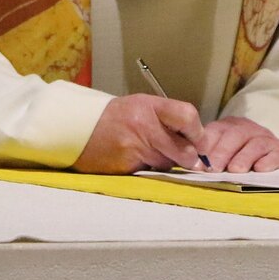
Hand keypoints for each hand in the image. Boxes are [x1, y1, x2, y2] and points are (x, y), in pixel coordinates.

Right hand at [73, 94, 205, 173]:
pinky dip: (149, 171)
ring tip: (152, 154)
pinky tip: (138, 161)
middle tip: (186, 158)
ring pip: (168, 164)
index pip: (188, 116)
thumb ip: (168, 121)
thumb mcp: (142, 107)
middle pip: (184, 150)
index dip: (199, 133)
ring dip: (167, 164)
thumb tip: (198, 143)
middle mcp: (144, 124)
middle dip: (189, 158)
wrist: (79, 128)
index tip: (199, 142)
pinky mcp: (126, 165)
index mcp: (151, 106)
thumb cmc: (116, 117)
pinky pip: (150, 173)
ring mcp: (134, 146)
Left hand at [198, 117, 278, 172]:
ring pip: (255, 144)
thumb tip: (193, 167)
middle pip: (234, 135)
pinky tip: (259, 170)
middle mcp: (247, 129)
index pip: (215, 132)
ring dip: (243, 157)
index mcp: (229, 127)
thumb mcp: (223, 156)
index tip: (198, 165)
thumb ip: (208, 158)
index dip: (206, 147)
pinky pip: (275, 153)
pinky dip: (267, 161)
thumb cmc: (241, 161)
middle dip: (222, 152)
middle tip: (214, 169)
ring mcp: (266, 138)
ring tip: (234, 171)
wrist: (275, 161)